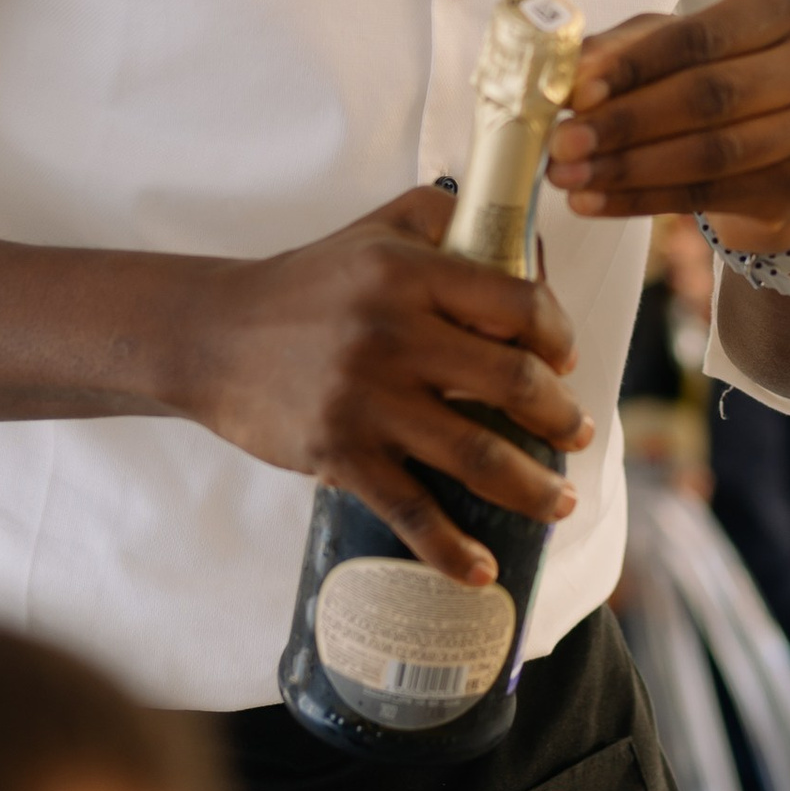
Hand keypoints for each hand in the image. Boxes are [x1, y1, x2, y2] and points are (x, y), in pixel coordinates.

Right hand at [180, 185, 589, 587]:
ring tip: (560, 503)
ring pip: (476, 454)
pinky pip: (411, 510)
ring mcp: (365, 399)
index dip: (559, 336)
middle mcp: (392, 333)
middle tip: (578, 435)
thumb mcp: (378, 228)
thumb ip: (452, 220)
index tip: (567, 360)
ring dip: (533, 488)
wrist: (211, 337)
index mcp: (409, 272)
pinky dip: (451, 549)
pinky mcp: (338, 453)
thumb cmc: (308, 284)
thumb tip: (533, 253)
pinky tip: (482, 570)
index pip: (518, 305)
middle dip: (561, 418)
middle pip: (512, 383)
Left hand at [546, 0, 789, 255]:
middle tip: (562, 141)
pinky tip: (595, 201)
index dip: (635, 65)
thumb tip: (568, 73)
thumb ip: (626, 48)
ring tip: (568, 176)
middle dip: (627, 122)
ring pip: (711, 153)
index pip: (702, 37)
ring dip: (628, 169)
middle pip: (710, 97)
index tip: (576, 90)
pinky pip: (710, 195)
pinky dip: (643, 200)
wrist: (783, 143)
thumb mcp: (678, 44)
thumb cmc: (724, 73)